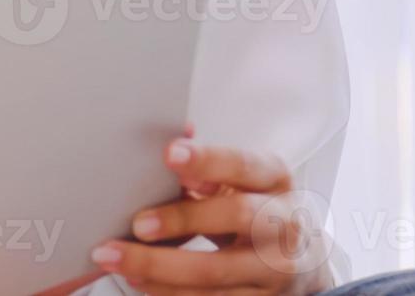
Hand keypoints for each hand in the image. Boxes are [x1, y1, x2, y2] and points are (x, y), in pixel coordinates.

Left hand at [89, 137, 331, 294]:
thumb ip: (205, 163)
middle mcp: (283, 222)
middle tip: (137, 223)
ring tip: (116, 259)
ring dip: (159, 267)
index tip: (168, 154)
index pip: (243, 164)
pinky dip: (168, 291)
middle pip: (238, 216)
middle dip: (183, 218)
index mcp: (274, 179)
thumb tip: (176, 135)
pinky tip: (138, 281)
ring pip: (217, 272)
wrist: (298, 260)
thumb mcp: (240, 179)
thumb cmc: (254, 206)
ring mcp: (275, 267)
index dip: (208, 159)